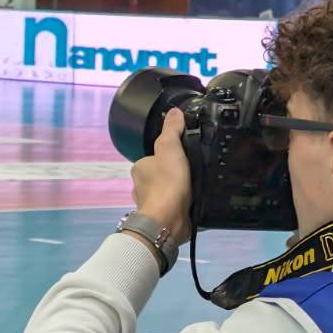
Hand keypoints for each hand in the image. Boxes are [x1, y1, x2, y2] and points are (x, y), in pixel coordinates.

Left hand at [129, 108, 192, 245]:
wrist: (168, 220)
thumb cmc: (167, 182)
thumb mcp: (170, 147)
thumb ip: (172, 129)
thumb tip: (175, 112)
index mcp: (139, 168)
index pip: (153, 157)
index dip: (169, 156)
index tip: (183, 158)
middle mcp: (139, 187)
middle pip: (159, 175)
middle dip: (173, 175)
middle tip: (191, 173)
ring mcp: (149, 204)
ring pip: (164, 193)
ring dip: (176, 192)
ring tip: (193, 189)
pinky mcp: (160, 219)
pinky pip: (171, 208)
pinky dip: (179, 206)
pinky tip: (190, 204)